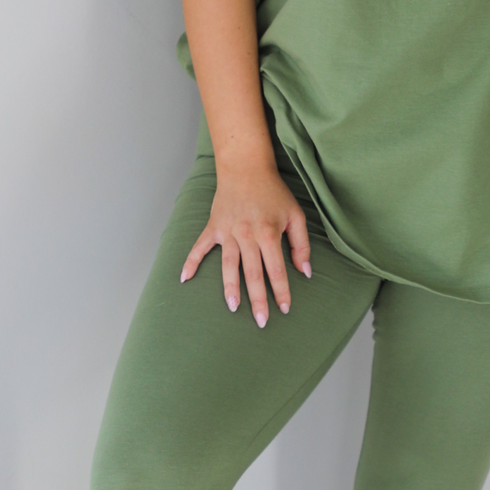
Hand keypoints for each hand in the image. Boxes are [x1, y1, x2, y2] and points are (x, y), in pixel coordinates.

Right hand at [180, 162, 311, 326]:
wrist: (246, 168)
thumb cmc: (274, 193)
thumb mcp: (295, 215)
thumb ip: (301, 245)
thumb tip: (304, 271)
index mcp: (268, 233)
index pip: (276, 270)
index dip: (281, 291)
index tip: (284, 309)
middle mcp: (247, 235)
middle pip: (252, 274)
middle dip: (257, 299)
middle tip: (261, 321)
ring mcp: (227, 232)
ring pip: (228, 266)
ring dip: (230, 288)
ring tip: (233, 307)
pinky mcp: (213, 227)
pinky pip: (200, 247)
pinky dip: (191, 262)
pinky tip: (184, 279)